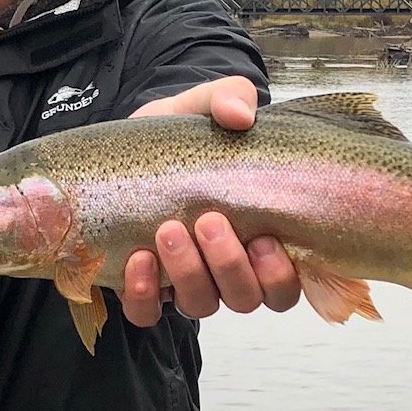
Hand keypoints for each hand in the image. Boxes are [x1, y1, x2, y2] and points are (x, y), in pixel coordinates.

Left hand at [121, 76, 300, 326]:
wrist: (125, 147)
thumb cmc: (179, 136)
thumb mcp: (202, 107)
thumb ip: (229, 98)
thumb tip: (240, 116)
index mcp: (259, 238)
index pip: (286, 285)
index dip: (281, 276)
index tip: (266, 240)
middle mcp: (227, 270)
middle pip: (245, 298)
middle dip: (229, 265)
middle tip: (209, 221)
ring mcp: (186, 282)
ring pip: (201, 305)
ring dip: (188, 273)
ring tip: (168, 230)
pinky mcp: (144, 287)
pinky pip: (148, 312)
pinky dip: (144, 295)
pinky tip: (138, 260)